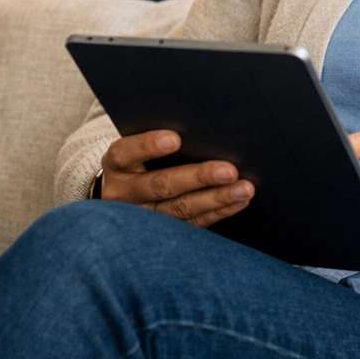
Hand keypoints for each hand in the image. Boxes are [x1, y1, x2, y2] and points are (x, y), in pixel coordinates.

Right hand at [100, 130, 253, 227]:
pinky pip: (192, 224)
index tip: (174, 139)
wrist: (119, 196)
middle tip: (229, 170)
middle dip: (198, 177)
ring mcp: (142, 218)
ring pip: (179, 209)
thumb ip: (159, 139)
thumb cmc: (137, 161)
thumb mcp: (135, 148)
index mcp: (116, 164)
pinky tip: (238, 201)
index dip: (148, 146)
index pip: (126, 153)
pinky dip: (218, 212)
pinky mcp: (160, 234)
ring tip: (243, 188)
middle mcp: (124, 193)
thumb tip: (201, 124)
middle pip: (160, 185)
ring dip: (216, 198)